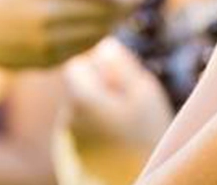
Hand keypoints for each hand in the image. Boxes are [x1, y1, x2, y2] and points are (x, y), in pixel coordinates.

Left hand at [59, 39, 172, 181]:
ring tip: (129, 128)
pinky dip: (99, 132)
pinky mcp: (75, 157)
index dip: (100, 67)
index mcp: (81, 98)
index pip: (78, 66)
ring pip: (83, 111)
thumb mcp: (143, 93)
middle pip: (79, 89)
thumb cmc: (147, 137)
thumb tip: (104, 45)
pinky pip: (85, 133)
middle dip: (100, 90)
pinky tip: (120, 143)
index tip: (123, 81)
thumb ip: (120, 65)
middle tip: (130, 104)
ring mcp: (70, 139)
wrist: (143, 183)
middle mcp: (69, 117)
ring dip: (100, 111)